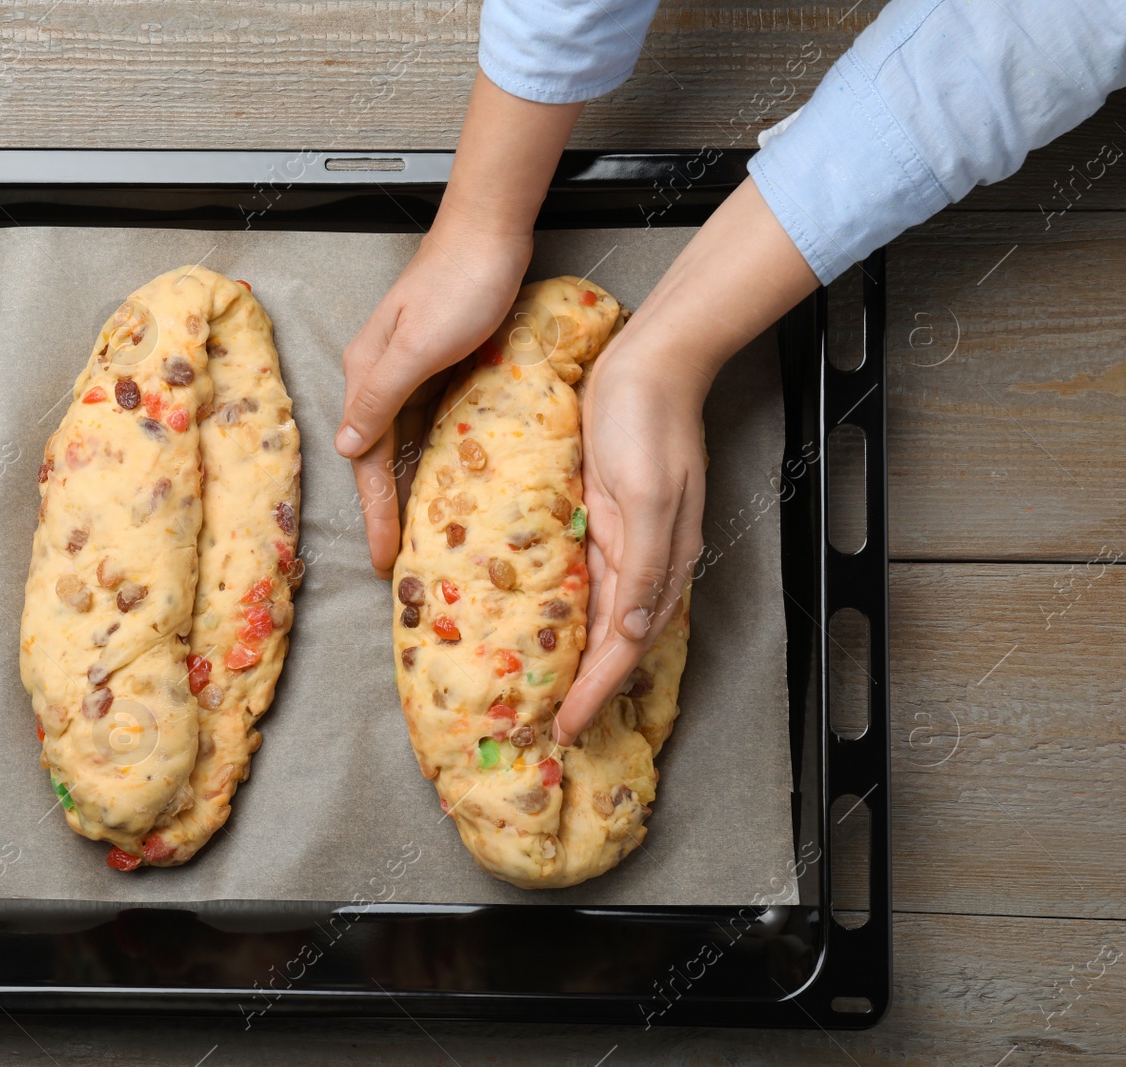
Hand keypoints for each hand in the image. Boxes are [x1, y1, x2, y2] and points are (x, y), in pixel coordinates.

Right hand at [335, 71, 585, 577]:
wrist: (491, 228)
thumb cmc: (459, 282)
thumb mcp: (416, 346)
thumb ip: (379, 396)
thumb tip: (344, 447)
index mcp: (368, 375)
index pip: (365, 461)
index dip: (375, 513)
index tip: (384, 559)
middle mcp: (382, 376)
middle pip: (380, 457)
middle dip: (386, 510)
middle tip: (400, 559)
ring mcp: (411, 369)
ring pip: (404, 443)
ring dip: (408, 488)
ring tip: (421, 532)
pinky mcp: (442, 362)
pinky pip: (431, 424)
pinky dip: (433, 458)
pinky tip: (449, 477)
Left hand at [553, 340, 706, 743]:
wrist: (647, 363)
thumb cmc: (648, 425)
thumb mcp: (649, 497)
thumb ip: (644, 568)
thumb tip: (632, 635)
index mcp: (661, 565)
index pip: (623, 649)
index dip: (595, 692)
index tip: (566, 728)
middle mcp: (641, 562)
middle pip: (611, 643)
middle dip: (585, 687)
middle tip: (549, 725)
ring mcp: (620, 540)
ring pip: (595, 617)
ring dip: (574, 656)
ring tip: (544, 691)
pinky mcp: (597, 517)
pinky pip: (580, 579)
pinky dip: (565, 611)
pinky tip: (543, 625)